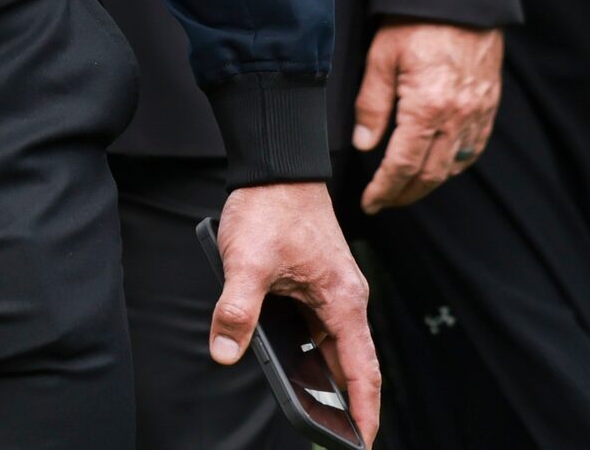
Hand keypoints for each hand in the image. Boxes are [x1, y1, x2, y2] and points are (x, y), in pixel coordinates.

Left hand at [208, 181, 381, 444]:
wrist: (276, 167)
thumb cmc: (271, 208)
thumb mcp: (247, 262)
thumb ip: (236, 311)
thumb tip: (225, 352)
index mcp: (342, 301)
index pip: (363, 371)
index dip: (364, 411)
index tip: (363, 444)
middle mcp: (346, 299)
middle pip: (353, 365)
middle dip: (347, 403)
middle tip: (335, 437)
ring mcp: (333, 291)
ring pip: (335, 347)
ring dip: (329, 378)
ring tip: (318, 414)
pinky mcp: (318, 282)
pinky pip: (321, 328)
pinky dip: (314, 352)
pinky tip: (296, 365)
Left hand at [353, 21, 503, 213]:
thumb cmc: (416, 21)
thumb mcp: (381, 57)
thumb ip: (372, 105)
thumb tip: (364, 144)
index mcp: (427, 108)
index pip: (403, 166)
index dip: (384, 190)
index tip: (369, 202)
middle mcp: (458, 117)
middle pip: (431, 174)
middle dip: (405, 194)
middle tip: (384, 201)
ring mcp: (478, 113)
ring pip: (455, 165)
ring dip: (429, 182)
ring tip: (406, 187)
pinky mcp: (489, 104)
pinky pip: (475, 147)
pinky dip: (455, 163)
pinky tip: (440, 164)